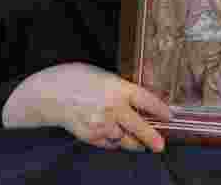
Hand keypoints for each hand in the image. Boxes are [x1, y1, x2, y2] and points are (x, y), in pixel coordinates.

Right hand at [2, 63, 172, 152]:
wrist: (51, 94)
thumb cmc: (79, 80)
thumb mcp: (107, 76)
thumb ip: (126, 88)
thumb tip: (147, 95)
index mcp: (119, 88)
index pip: (147, 101)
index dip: (161, 110)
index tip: (169, 116)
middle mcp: (113, 108)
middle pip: (140, 127)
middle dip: (152, 138)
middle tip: (160, 145)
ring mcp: (102, 124)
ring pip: (125, 140)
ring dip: (133, 142)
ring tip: (139, 143)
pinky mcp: (91, 136)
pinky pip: (109, 144)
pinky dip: (115, 143)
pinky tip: (116, 138)